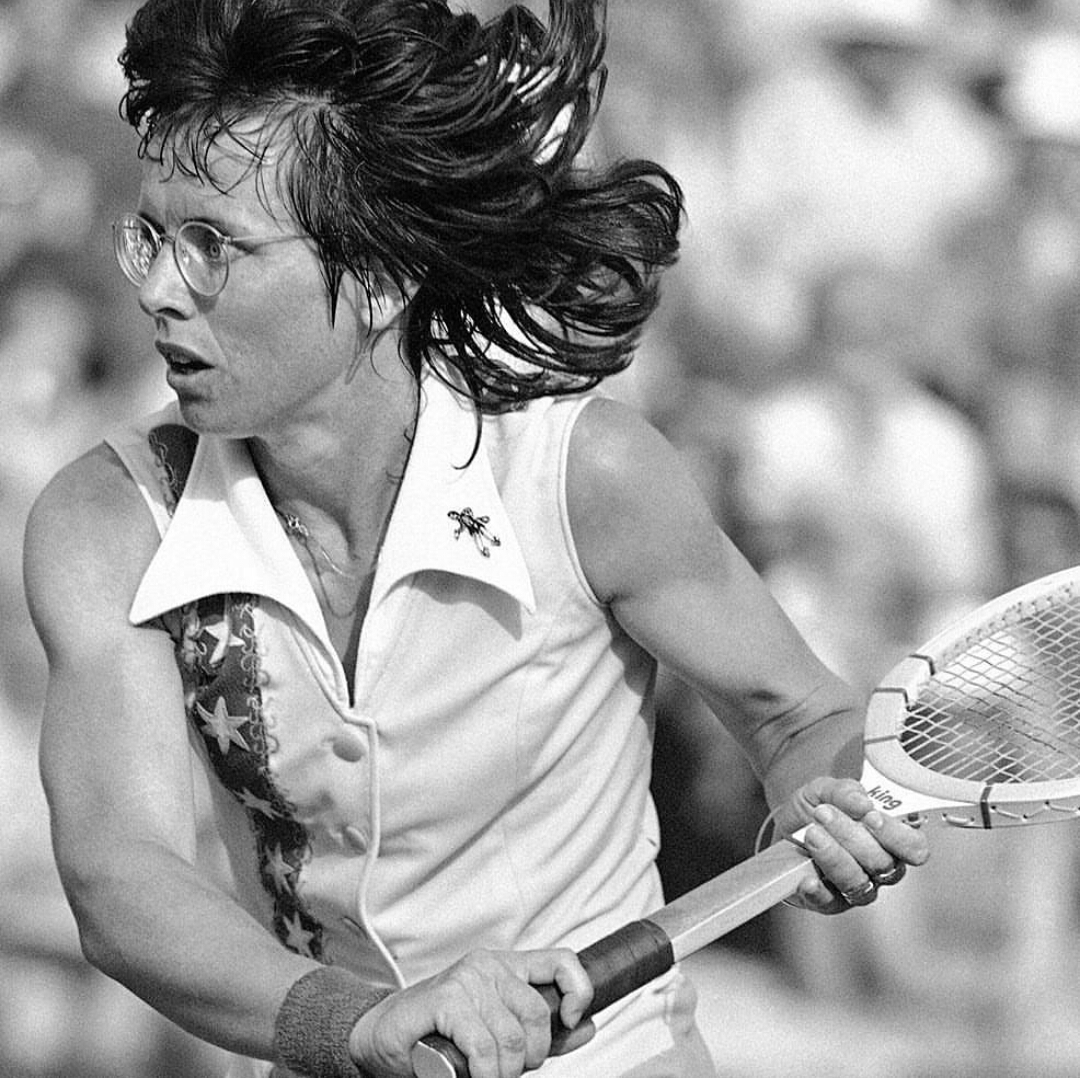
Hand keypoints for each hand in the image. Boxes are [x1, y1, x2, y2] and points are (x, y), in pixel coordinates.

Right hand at [348, 948, 594, 1077]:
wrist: (379, 1038)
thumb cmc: (438, 1035)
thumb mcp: (497, 1031)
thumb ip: (541, 1031)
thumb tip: (587, 1026)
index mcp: (507, 967)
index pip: (562, 961)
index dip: (578, 990)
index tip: (571, 1021)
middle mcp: (489, 965)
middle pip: (538, 1013)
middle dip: (529, 1057)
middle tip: (505, 1069)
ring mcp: (466, 978)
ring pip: (511, 1037)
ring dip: (502, 1072)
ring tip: (484, 1074)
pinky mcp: (444, 998)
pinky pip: (483, 1045)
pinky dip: (483, 1071)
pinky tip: (471, 1073)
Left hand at [781, 777, 929, 913]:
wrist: (782, 828)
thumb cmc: (816, 809)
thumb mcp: (826, 790)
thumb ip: (845, 791)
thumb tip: (863, 803)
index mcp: (891, 839)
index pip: (914, 847)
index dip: (896, 835)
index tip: (870, 817)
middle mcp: (881, 868)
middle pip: (883, 863)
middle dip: (851, 836)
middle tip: (823, 813)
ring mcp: (858, 888)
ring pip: (858, 883)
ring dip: (833, 856)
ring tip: (811, 834)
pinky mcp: (831, 902)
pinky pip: (829, 902)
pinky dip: (818, 891)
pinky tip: (807, 878)